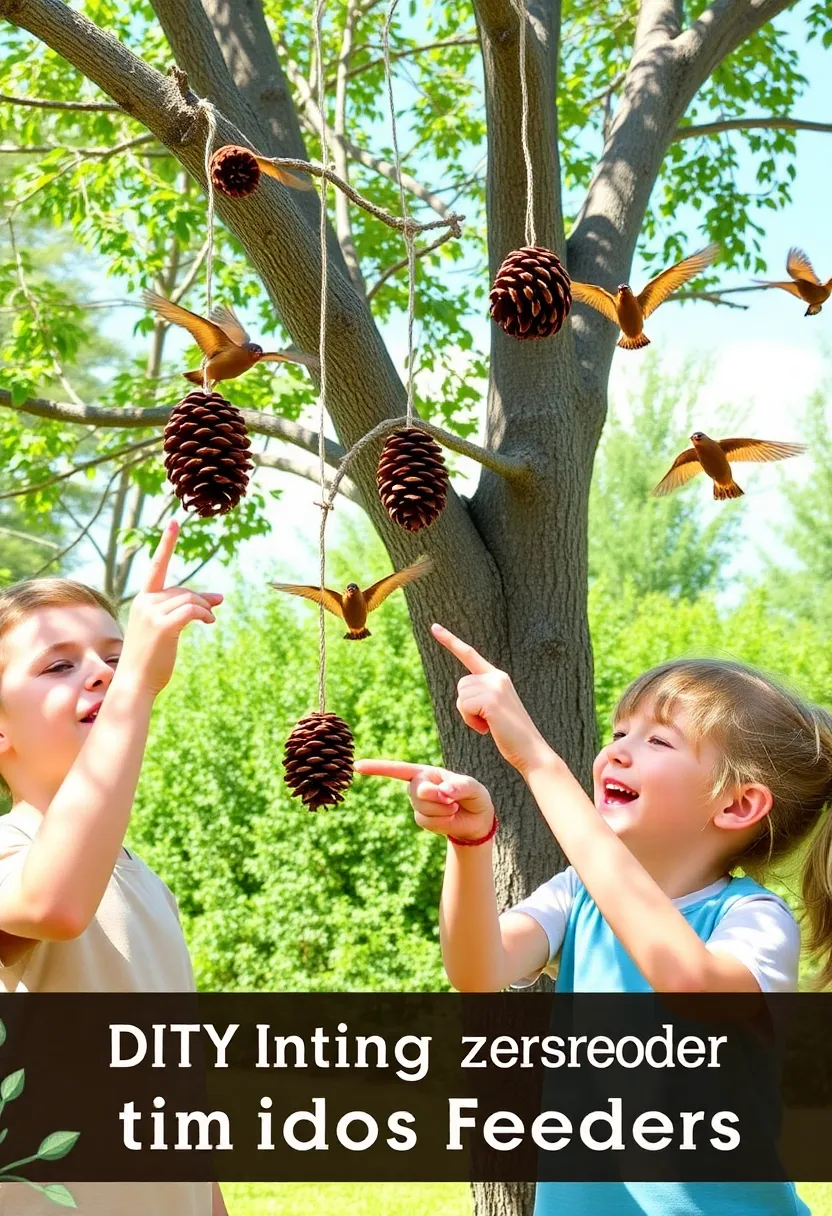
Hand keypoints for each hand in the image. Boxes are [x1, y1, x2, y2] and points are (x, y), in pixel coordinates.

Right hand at [116, 520, 222, 696]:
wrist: (135, 683)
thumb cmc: (151, 659)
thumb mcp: (165, 630)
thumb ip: (182, 611)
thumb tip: (216, 599)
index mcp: (142, 600)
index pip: (157, 567)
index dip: (167, 544)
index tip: (175, 522)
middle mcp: (145, 602)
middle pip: (183, 589)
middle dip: (203, 597)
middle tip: (218, 603)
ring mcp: (151, 612)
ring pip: (190, 599)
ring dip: (205, 608)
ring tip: (210, 619)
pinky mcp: (162, 625)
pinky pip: (192, 610)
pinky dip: (204, 613)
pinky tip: (209, 621)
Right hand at [353, 759, 494, 842]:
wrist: (477, 821)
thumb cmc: (475, 798)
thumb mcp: (474, 788)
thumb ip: (461, 786)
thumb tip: (443, 790)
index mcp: (428, 772)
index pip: (399, 769)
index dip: (378, 767)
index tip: (357, 766)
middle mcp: (420, 786)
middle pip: (416, 790)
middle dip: (434, 796)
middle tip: (452, 799)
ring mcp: (419, 804)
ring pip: (421, 808)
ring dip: (441, 810)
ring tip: (454, 807)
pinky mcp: (422, 819)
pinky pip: (426, 821)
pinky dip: (441, 821)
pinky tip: (450, 817)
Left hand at [431, 623, 553, 775]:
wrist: (530, 750)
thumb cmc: (510, 734)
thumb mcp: (494, 709)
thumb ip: (481, 695)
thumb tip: (463, 696)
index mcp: (498, 676)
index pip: (469, 654)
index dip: (450, 640)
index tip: (434, 627)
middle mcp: (497, 676)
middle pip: (460, 685)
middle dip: (466, 707)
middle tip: (486, 721)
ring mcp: (495, 686)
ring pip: (460, 696)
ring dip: (469, 716)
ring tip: (490, 724)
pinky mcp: (491, 699)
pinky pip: (463, 706)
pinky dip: (471, 721)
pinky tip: (488, 728)